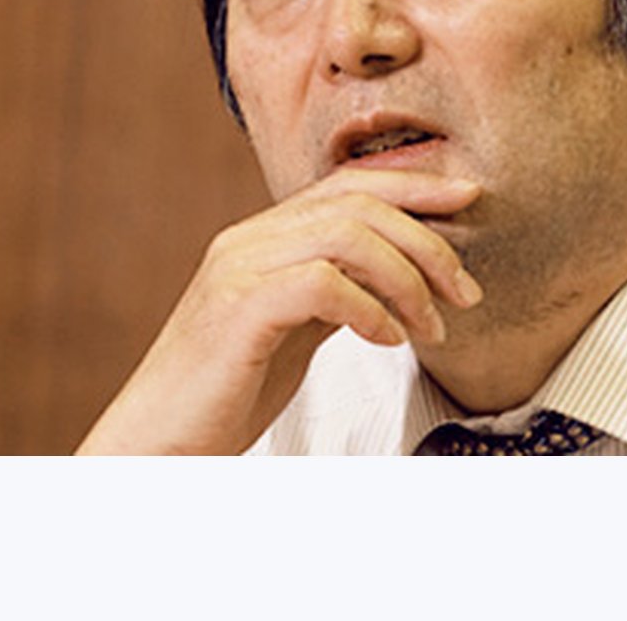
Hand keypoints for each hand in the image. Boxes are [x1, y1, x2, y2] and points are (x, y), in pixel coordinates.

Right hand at [75, 169, 483, 454]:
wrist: (157, 443)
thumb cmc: (224, 395)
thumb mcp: (291, 332)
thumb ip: (331, 294)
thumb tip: (392, 276)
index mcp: (260, 237)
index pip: (345, 184)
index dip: (413, 184)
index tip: (469, 199)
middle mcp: (247, 239)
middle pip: (357, 202)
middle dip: (427, 241)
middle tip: (466, 292)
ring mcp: (239, 269)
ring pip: (347, 235)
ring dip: (408, 280)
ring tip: (432, 328)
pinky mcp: (239, 309)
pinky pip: (324, 283)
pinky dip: (371, 308)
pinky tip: (389, 339)